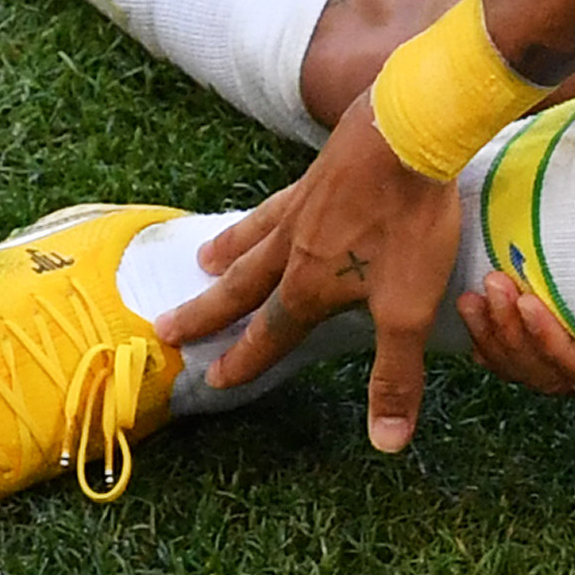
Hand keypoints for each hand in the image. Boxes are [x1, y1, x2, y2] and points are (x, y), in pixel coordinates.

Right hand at [154, 95, 461, 452]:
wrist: (407, 131)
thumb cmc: (407, 224)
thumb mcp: (409, 309)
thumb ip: (395, 374)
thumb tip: (385, 443)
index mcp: (309, 287)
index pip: (269, 334)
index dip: (244, 360)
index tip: (211, 378)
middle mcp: (293, 249)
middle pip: (243, 288)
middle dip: (208, 313)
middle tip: (166, 327)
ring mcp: (302, 208)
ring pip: (253, 239)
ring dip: (227, 256)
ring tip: (203, 262)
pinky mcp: (319, 175)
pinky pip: (277, 203)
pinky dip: (261, 215)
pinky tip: (269, 210)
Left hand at [457, 270, 574, 412]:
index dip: (550, 345)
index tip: (524, 300)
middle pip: (554, 379)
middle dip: (512, 337)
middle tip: (488, 286)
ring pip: (544, 372)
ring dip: (504, 338)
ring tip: (477, 294)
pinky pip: (551, 358)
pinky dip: (514, 341)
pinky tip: (491, 316)